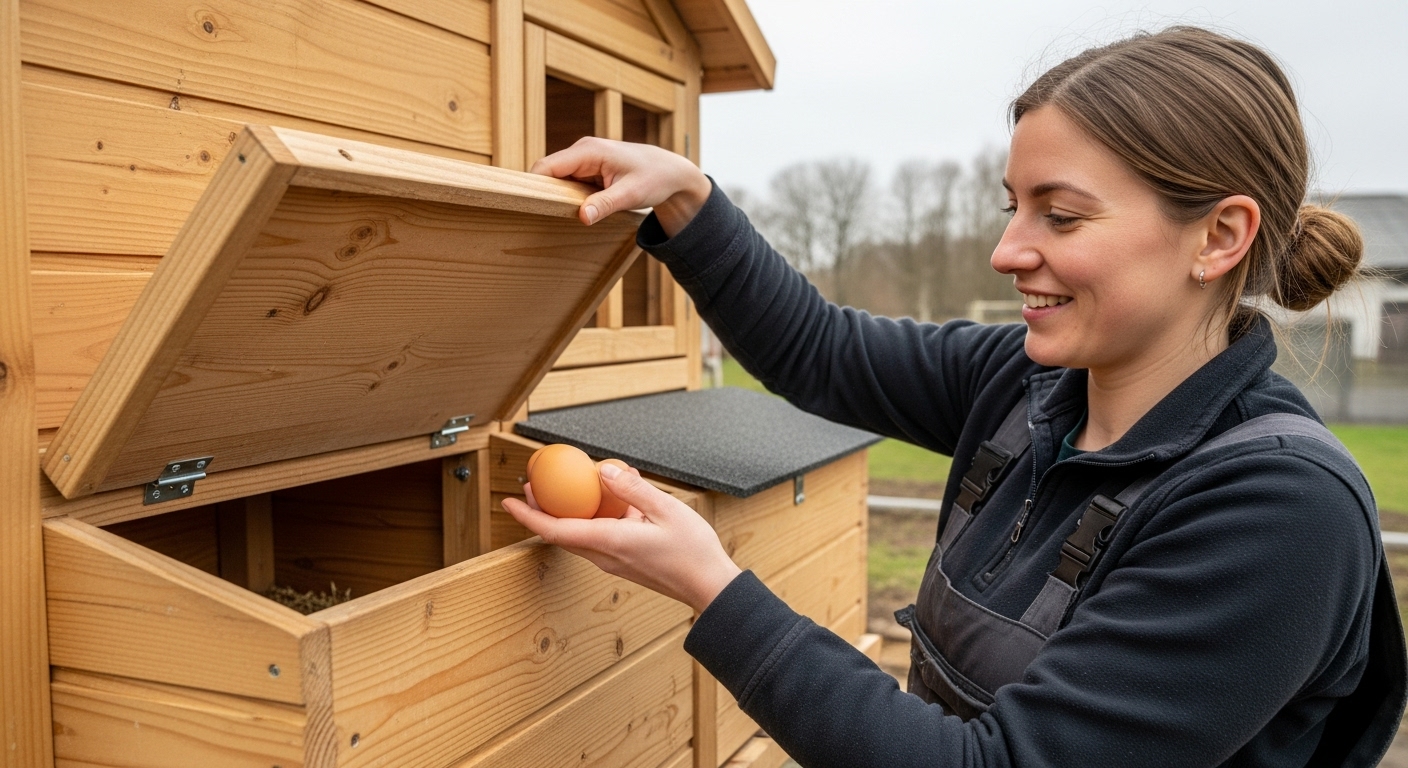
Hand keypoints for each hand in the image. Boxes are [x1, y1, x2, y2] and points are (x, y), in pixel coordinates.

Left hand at [503, 462, 741, 613]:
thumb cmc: (693, 552)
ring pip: (577, 536)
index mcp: (611, 542)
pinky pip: (596, 538)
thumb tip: (604, 471)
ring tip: (561, 489)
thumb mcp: (667, 510)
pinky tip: (607, 499)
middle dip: (540, 511)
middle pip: (560, 533)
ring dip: (563, 514)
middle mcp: (605, 555)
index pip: (556, 529)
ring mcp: (613, 561)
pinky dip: (590, 518)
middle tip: (531, 485)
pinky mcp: (623, 562)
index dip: (529, 515)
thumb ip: (633, 489)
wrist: (709, 586)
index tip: (509, 500)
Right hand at [530, 137, 711, 236]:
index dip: (533, 185)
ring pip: (557, 180)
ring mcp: (583, 160)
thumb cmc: (655, 178)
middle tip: (541, 217)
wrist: (671, 172)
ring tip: (559, 216)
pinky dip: (568, 197)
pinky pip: (568, 184)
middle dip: (543, 193)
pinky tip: (574, 210)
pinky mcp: (587, 170)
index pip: (547, 166)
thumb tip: (582, 217)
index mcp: (589, 150)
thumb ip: (605, 205)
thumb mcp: (631, 194)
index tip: (527, 206)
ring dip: (556, 197)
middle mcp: (582, 151)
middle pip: (547, 173)